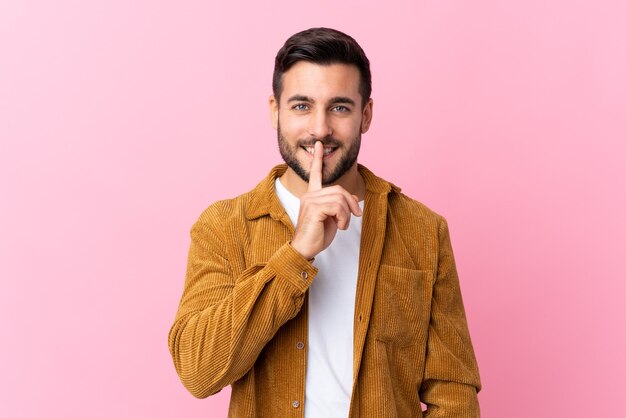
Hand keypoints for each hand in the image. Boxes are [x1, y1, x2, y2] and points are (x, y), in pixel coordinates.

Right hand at [290, 141, 361, 259]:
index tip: (319, 145)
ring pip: (340, 198)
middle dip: (351, 203)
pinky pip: (337, 207)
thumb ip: (340, 205)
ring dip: (347, 214)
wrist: (305, 249)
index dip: (318, 159)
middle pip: (339, 189)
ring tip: (343, 224)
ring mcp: (310, 200)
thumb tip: (352, 197)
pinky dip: (344, 218)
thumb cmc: (317, 235)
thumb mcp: (334, 218)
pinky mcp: (313, 209)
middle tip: (356, 216)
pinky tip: (339, 226)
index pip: (315, 173)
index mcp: (312, 195)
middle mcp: (310, 195)